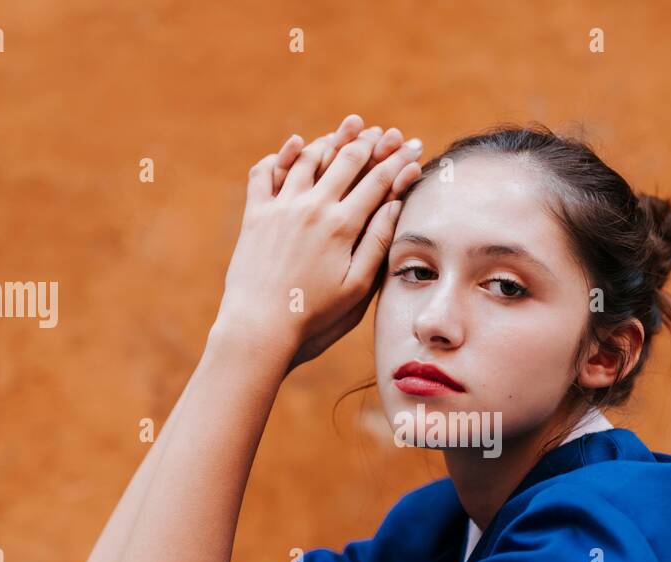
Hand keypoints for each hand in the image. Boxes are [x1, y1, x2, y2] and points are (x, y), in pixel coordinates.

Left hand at [214, 115, 422, 372]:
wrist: (259, 325)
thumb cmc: (314, 315)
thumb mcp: (357, 287)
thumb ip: (377, 243)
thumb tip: (394, 205)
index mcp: (342, 226)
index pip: (378, 182)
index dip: (399, 161)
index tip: (414, 147)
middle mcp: (312, 207)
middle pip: (348, 161)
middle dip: (373, 143)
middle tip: (389, 132)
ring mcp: (281, 207)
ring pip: (310, 157)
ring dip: (334, 139)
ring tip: (351, 126)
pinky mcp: (256, 214)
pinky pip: (266, 172)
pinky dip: (282, 155)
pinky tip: (296, 144)